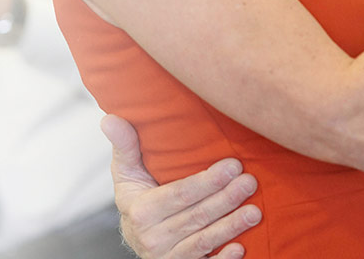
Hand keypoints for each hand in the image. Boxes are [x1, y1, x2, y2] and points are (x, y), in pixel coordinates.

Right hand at [102, 114, 260, 258]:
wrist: (136, 236)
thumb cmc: (136, 196)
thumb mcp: (126, 171)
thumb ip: (124, 145)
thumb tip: (109, 118)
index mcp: (140, 209)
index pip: (179, 194)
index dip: (207, 181)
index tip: (232, 165)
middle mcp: (152, 236)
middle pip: (196, 216)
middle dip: (226, 199)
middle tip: (250, 182)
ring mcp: (167, 256)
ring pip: (204, 241)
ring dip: (232, 226)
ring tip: (255, 210)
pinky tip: (242, 247)